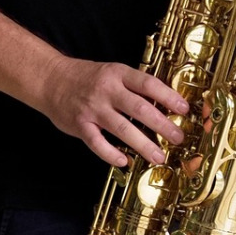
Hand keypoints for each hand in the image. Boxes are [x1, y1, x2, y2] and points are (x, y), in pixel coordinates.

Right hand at [38, 57, 188, 166]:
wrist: (51, 79)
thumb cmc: (86, 78)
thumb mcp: (112, 73)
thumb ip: (133, 86)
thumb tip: (163, 104)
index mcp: (118, 74)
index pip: (148, 84)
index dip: (168, 97)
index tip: (184, 109)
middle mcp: (106, 90)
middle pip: (140, 108)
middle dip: (163, 125)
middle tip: (178, 137)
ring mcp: (92, 108)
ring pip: (122, 129)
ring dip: (143, 145)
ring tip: (158, 157)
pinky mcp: (80, 125)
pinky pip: (97, 143)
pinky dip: (110, 154)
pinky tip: (123, 161)